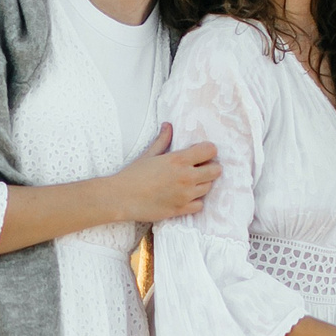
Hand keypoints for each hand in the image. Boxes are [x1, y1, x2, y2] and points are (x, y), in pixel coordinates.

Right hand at [104, 124, 218, 222]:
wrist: (120, 198)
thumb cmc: (132, 175)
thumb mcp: (149, 154)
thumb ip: (163, 140)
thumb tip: (168, 125)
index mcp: (178, 160)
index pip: (210, 151)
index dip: (207, 150)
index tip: (200, 153)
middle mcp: (186, 177)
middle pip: (216, 170)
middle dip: (211, 167)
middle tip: (200, 168)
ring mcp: (185, 195)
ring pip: (209, 187)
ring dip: (203, 184)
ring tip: (190, 182)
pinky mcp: (180, 210)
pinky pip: (200, 205)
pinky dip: (195, 201)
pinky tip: (185, 196)